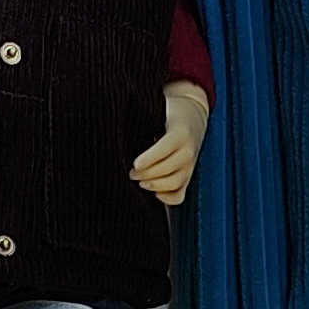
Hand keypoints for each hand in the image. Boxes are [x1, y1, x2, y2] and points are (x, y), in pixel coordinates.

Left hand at [130, 79, 210, 205]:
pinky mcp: (188, 177)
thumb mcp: (158, 110)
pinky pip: (179, 195)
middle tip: (129, 173)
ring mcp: (190, 166)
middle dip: (146, 174)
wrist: (191, 116)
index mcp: (180, 133)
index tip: (134, 164)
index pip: (165, 149)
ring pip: (174, 183)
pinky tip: (154, 192)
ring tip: (138, 180)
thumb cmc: (166, 113)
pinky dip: (167, 198)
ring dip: (154, 185)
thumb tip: (118, 132)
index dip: (148, 159)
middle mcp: (188, 151)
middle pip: (167, 169)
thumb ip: (143, 121)